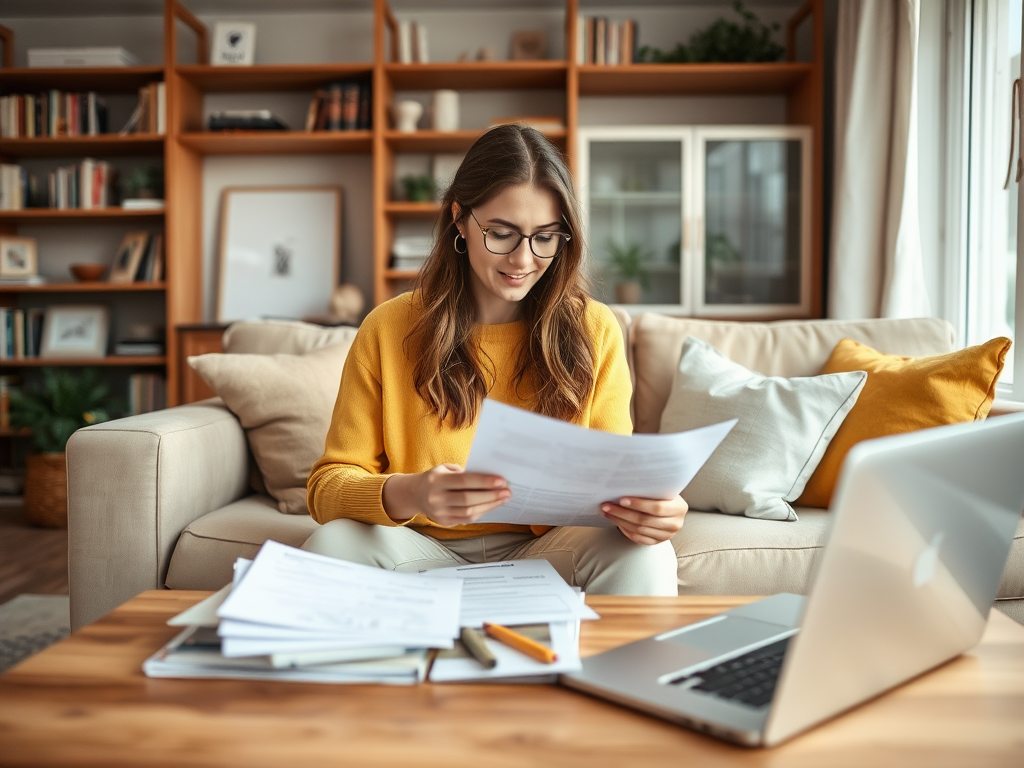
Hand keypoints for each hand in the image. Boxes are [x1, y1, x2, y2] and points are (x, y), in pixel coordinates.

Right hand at [383, 464, 510, 525]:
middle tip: (507, 491)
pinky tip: (491, 506)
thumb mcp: (445, 469)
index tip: (501, 481)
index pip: (464, 481)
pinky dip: (481, 512)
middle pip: (468, 499)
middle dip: (491, 495)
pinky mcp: (444, 522)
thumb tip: (490, 478)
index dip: (484, 482)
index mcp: (437, 480)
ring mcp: (439, 512)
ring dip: (489, 505)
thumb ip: (464, 473)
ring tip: (503, 499)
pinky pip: (466, 519)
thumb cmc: (436, 478)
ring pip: (469, 511)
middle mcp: (436, 498)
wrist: (415, 494)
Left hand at [601, 494, 687, 545]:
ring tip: (607, 512)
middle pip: (644, 520)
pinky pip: (638, 538)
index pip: (657, 508)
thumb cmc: (663, 495)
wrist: (670, 508)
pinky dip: (625, 530)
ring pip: (639, 530)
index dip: (638, 504)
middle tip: (607, 506)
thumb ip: (650, 488)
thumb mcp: (662, 489)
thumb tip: (625, 484)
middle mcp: (675, 523)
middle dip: (622, 513)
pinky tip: (617, 522)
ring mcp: (666, 535)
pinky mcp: (657, 542)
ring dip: (620, 521)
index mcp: (679, 507)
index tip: (621, 500)